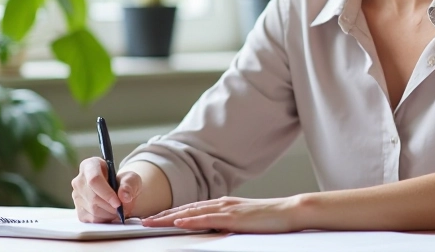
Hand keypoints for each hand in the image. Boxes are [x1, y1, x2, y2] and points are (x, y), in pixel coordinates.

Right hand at [71, 157, 142, 222]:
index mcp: (90, 165)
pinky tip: (111, 214)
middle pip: (93, 198)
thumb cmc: (124, 182)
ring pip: (92, 210)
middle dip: (111, 206)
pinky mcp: (79, 211)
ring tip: (119, 210)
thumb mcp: (131, 178)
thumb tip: (124, 197)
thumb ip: (129, 184)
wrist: (120, 193)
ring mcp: (77, 196)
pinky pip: (91, 219)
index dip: (106, 193)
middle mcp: (79, 180)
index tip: (118, 203)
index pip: (94, 180)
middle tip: (123, 208)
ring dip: (109, 214)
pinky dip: (104, 220)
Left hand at [142, 195, 302, 232]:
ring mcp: (227, 209)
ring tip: (153, 222)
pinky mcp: (233, 218)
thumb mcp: (244, 221)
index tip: (156, 218)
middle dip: (165, 215)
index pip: (192, 209)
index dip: (173, 214)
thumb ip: (228, 223)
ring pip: (192, 213)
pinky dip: (191, 221)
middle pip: (187, 209)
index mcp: (224, 204)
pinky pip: (208, 219)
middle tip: (145, 220)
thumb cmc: (271, 218)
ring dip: (170, 217)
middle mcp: (222, 203)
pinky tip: (179, 223)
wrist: (290, 211)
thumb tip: (214, 230)